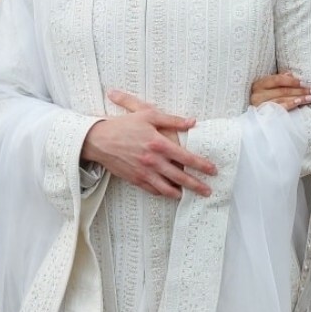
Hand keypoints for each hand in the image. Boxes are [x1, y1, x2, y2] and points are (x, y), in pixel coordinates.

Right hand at [81, 89, 216, 198]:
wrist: (98, 140)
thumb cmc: (123, 125)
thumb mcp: (147, 115)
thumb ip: (172, 119)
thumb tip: (192, 122)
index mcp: (159, 143)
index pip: (186, 157)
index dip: (201, 165)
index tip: (212, 170)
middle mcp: (153, 160)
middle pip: (180, 176)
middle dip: (197, 185)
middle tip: (208, 191)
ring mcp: (144, 172)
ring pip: (167, 188)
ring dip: (181, 193)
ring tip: (191, 196)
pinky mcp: (135, 179)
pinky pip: (153, 190)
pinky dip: (163, 193)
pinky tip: (170, 194)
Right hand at [250, 71, 310, 110]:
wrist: (254, 119)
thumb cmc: (264, 98)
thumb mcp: (269, 87)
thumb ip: (279, 79)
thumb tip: (291, 74)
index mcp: (259, 84)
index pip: (278, 80)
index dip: (292, 81)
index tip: (305, 82)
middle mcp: (258, 94)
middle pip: (283, 90)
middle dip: (300, 90)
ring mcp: (261, 105)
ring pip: (283, 99)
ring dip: (299, 97)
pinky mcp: (265, 115)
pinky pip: (281, 108)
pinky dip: (292, 104)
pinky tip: (300, 102)